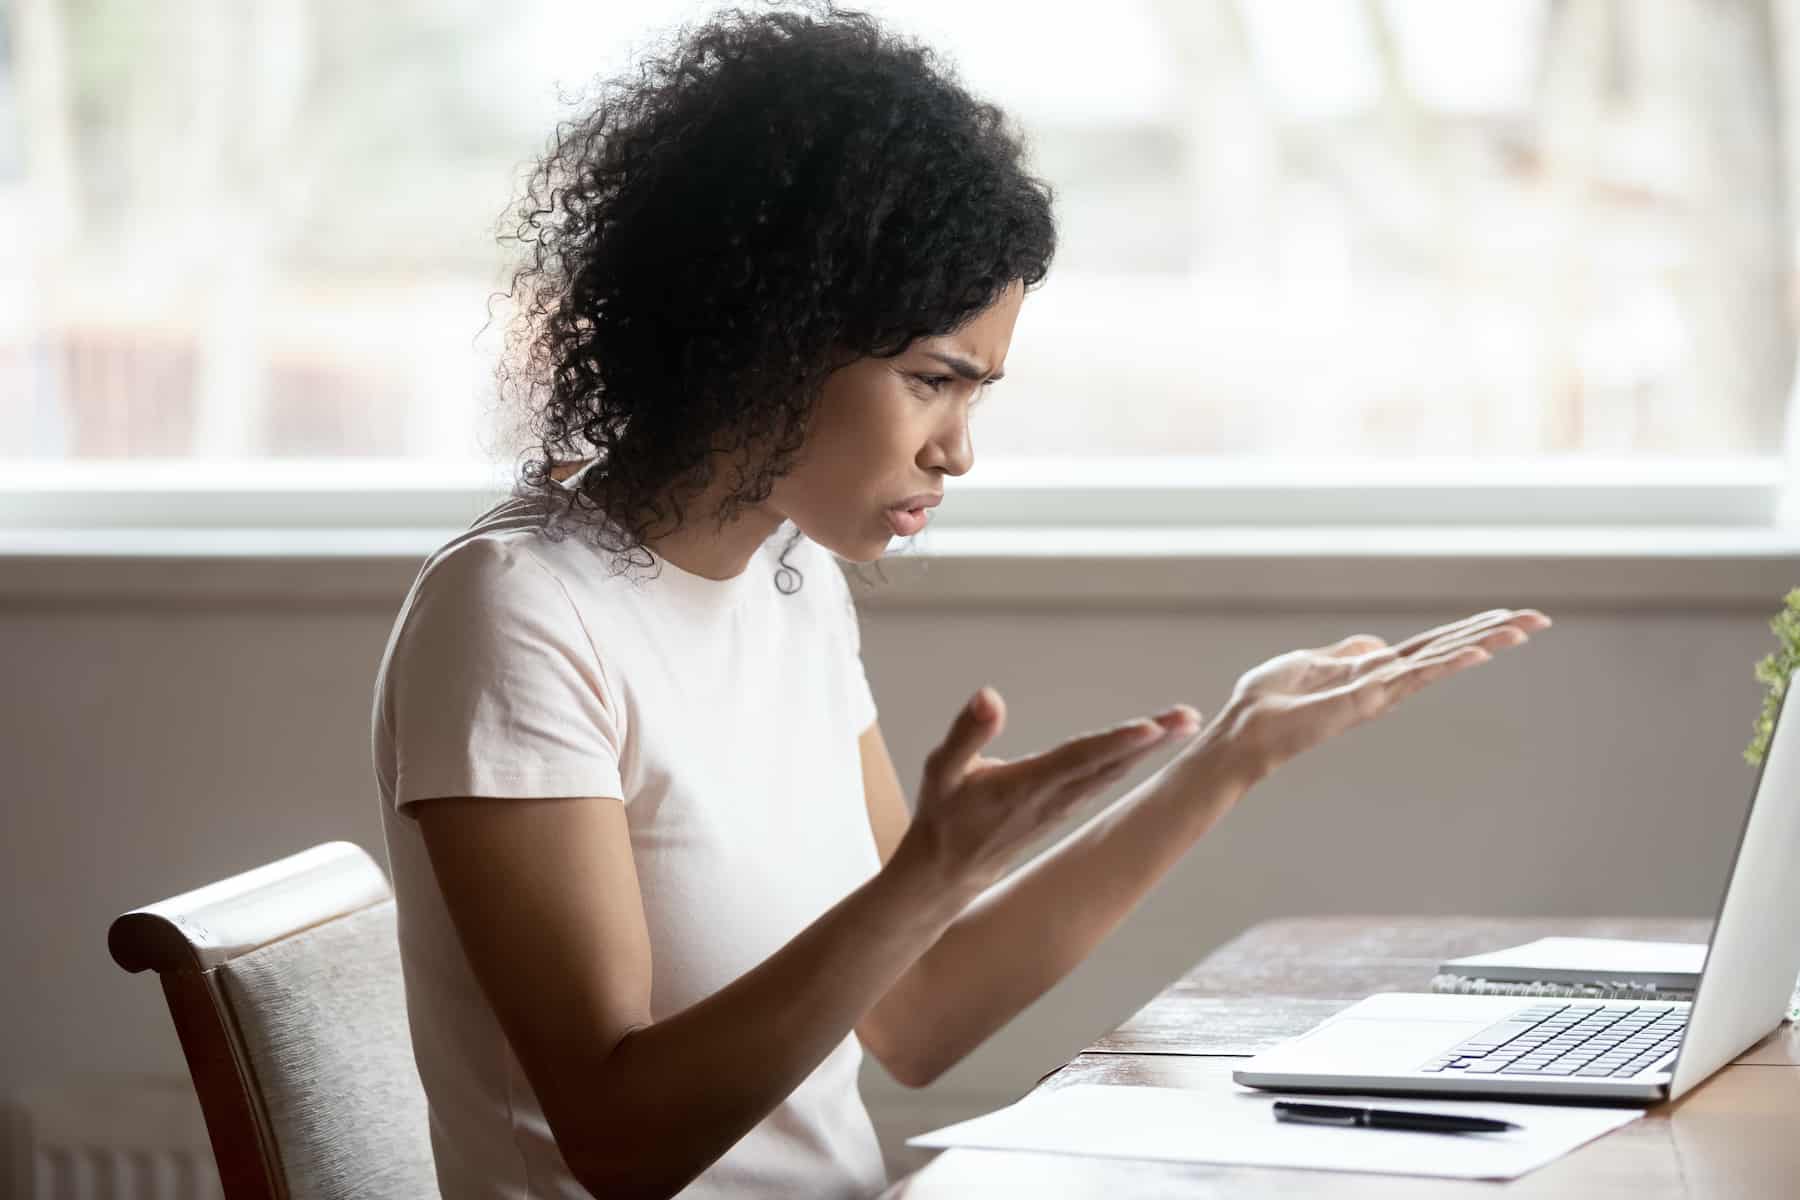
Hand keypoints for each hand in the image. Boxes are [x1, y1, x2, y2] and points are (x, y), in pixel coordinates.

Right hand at [896, 687, 1202, 893]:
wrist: (947, 873)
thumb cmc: (943, 817)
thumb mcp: (942, 771)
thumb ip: (968, 733)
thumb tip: (988, 695)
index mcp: (1026, 785)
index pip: (1078, 758)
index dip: (1115, 743)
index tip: (1151, 729)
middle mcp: (1053, 797)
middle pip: (1110, 764)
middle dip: (1151, 741)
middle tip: (1190, 718)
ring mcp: (1062, 806)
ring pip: (1113, 772)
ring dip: (1149, 748)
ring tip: (1183, 723)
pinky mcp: (1064, 808)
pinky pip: (1104, 779)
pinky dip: (1131, 759)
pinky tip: (1150, 743)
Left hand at [1200, 608, 1551, 785]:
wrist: (1244, 730)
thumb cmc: (1268, 700)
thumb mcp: (1309, 661)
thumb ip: (1345, 653)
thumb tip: (1376, 644)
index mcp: (1372, 670)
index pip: (1430, 646)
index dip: (1466, 631)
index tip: (1505, 617)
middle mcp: (1385, 682)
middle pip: (1447, 650)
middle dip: (1491, 635)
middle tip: (1539, 620)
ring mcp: (1379, 692)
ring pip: (1440, 661)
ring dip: (1482, 645)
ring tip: (1522, 630)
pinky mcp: (1365, 699)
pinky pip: (1413, 677)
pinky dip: (1445, 664)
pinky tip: (1476, 653)